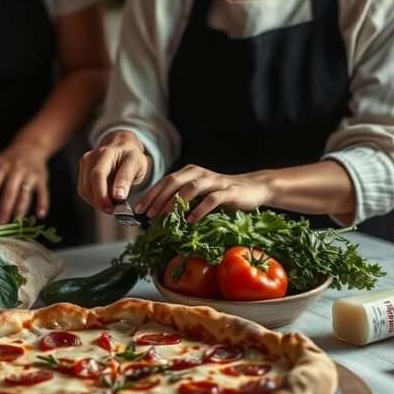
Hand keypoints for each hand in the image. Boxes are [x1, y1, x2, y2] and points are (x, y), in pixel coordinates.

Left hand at [0, 143, 49, 223]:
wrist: (31, 147)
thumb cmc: (7, 161)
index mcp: (0, 166)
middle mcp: (16, 169)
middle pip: (9, 191)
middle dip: (4, 209)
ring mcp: (30, 174)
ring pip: (25, 194)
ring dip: (20, 210)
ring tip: (15, 223)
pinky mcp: (42, 179)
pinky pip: (43, 193)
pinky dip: (43, 204)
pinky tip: (40, 215)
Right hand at [78, 131, 150, 212]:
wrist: (121, 146)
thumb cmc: (130, 157)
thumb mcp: (137, 164)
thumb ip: (127, 177)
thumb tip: (118, 195)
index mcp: (111, 151)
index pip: (106, 172)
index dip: (111, 189)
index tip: (119, 201)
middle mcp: (96, 154)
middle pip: (94, 178)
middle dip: (101, 198)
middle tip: (112, 211)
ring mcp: (87, 160)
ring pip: (86, 187)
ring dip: (96, 201)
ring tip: (110, 206)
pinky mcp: (82, 168)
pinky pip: (83, 189)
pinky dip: (92, 199)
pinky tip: (103, 201)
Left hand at [135, 165, 271, 222]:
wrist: (253, 188)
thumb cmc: (222, 194)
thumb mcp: (199, 194)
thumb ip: (182, 199)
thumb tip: (158, 215)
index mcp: (190, 172)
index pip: (165, 181)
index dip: (151, 194)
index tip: (139, 209)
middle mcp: (200, 173)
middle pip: (174, 182)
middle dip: (158, 198)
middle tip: (148, 214)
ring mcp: (215, 181)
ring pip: (191, 188)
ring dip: (175, 203)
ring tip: (165, 217)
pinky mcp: (229, 192)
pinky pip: (212, 200)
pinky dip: (199, 210)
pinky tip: (190, 221)